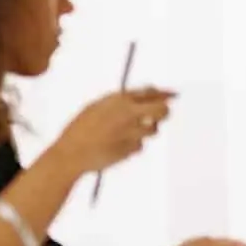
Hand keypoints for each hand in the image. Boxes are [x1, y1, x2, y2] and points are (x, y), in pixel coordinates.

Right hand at [51, 87, 174, 175]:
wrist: (71, 153)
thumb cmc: (82, 128)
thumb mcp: (98, 106)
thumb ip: (121, 99)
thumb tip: (147, 92)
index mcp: (119, 99)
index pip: (151, 92)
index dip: (164, 93)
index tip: (173, 95)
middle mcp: (129, 113)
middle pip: (163, 110)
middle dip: (164, 111)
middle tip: (158, 116)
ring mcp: (131, 132)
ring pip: (154, 130)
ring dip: (145, 131)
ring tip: (123, 133)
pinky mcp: (131, 149)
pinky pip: (140, 145)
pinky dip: (132, 145)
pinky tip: (115, 146)